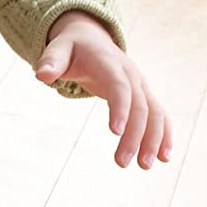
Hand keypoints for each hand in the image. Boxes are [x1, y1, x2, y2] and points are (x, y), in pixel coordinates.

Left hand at [35, 11, 172, 167]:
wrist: (91, 39)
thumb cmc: (71, 48)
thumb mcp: (57, 50)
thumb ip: (51, 62)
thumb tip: (42, 75)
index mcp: (109, 64)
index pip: (119, 87)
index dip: (120, 108)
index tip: (115, 132)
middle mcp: (131, 75)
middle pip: (140, 106)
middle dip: (134, 135)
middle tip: (122, 162)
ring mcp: (140, 85)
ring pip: (155, 113)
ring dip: (153, 140)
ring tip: (143, 167)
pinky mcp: (143, 95)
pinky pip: (159, 115)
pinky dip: (164, 135)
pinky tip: (162, 157)